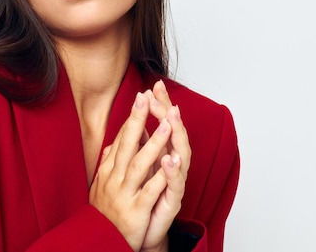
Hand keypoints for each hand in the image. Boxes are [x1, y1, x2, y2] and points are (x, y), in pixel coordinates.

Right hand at [89, 90, 172, 250]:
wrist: (102, 242)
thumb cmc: (107, 210)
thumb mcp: (105, 181)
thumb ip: (114, 158)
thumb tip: (120, 136)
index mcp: (108, 169)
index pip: (122, 139)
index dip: (132, 117)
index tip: (141, 96)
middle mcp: (114, 178)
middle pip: (128, 144)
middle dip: (137, 119)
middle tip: (146, 96)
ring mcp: (125, 193)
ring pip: (140, 163)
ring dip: (154, 142)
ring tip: (166, 122)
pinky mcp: (136, 210)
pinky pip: (150, 190)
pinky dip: (161, 175)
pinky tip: (171, 161)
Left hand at [140, 81, 191, 251]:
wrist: (141, 230)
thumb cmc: (143, 196)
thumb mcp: (138, 165)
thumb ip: (139, 144)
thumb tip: (135, 121)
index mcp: (161, 154)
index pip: (162, 124)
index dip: (159, 105)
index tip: (152, 86)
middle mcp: (171, 165)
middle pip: (174, 133)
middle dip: (169, 113)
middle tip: (163, 94)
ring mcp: (174, 182)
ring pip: (180, 154)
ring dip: (176, 135)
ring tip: (171, 117)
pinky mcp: (173, 200)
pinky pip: (176, 184)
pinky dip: (173, 171)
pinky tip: (169, 158)